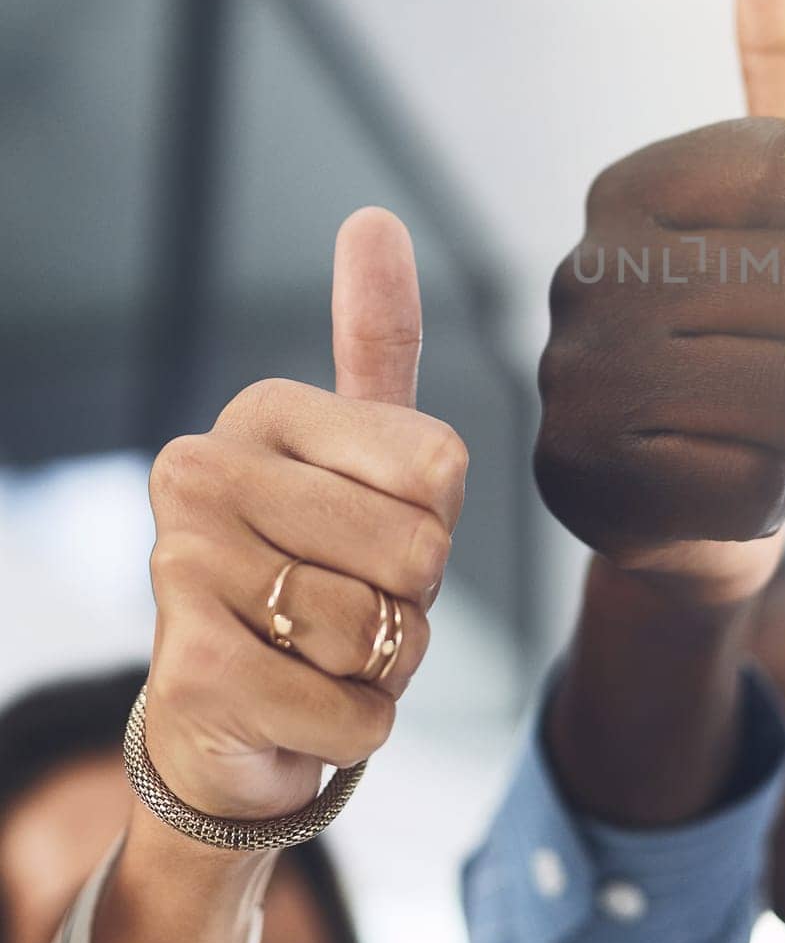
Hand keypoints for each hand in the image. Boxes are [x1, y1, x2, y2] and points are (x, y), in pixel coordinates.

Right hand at [143, 208, 467, 820]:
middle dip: (411, 601)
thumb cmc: (317, 569)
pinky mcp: (192, 674)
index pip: (441, 467)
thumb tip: (372, 217)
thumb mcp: (362, 453)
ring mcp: (183, 569)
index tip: (370, 531)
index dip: (436, 524)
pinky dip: (354, 725)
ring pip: (388, 631)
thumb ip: (374, 339)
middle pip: (420, 550)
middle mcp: (202, 472)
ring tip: (318, 651)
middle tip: (346, 602)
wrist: (232, 714)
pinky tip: (297, 707)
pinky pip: (357, 709)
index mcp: (262, 410)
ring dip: (382, 664)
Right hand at [534, 0, 784, 603]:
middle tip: (766, 354)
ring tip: (738, 414)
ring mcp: (577, 382)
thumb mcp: (766, 202)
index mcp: (625, 189)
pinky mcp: (589, 488)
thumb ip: (780, 72)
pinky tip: (711, 477)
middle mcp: (584, 271)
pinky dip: (760, 491)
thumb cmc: (733, 335)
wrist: (667, 499)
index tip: (781, 271)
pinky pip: (760, 484)